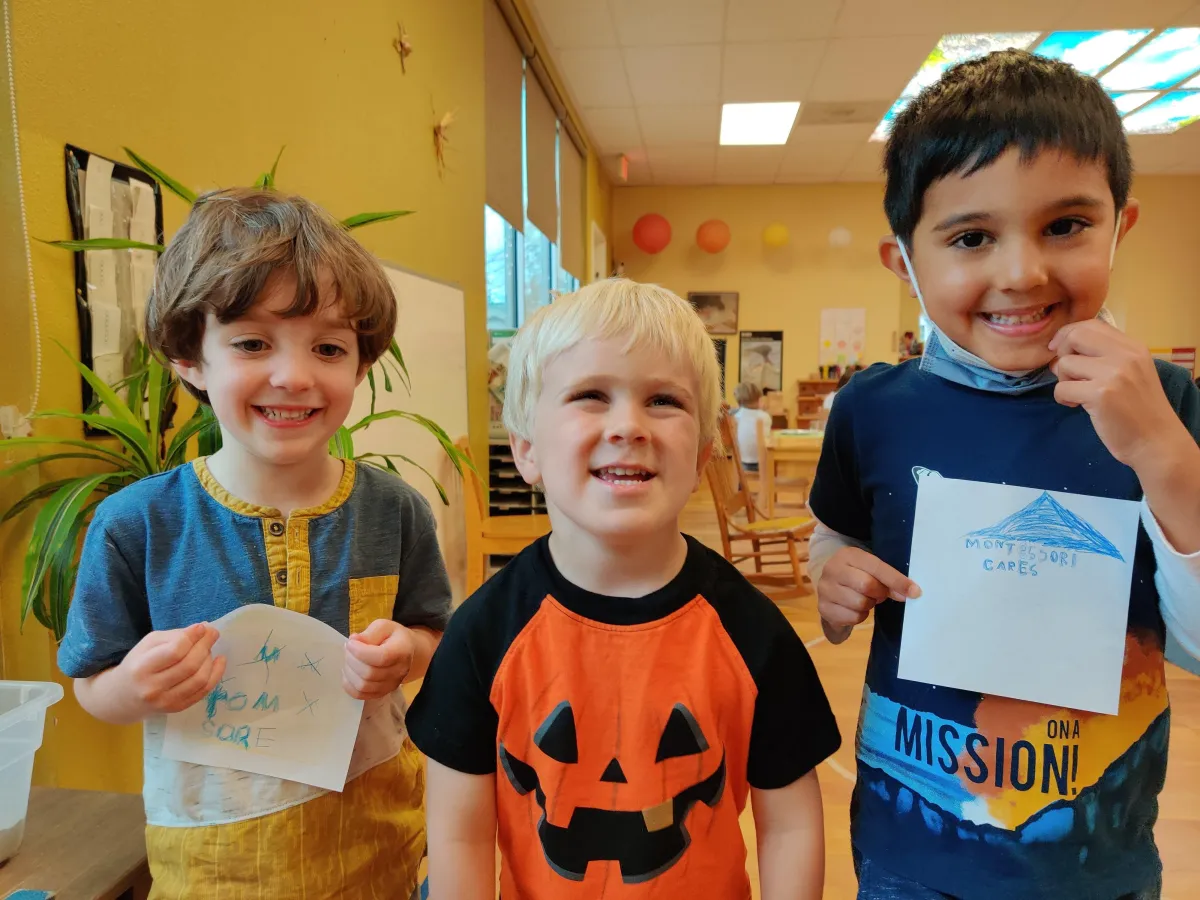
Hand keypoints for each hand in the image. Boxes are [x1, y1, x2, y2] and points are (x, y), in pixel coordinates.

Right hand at [116, 622, 225, 715]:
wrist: (124, 697)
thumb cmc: (138, 664)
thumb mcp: (148, 644)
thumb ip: (175, 636)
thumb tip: (203, 628)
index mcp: (142, 668)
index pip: (174, 651)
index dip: (192, 637)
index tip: (202, 628)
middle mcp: (153, 688)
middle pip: (190, 665)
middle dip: (205, 646)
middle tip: (212, 633)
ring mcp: (166, 701)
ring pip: (200, 679)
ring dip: (210, 659)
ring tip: (209, 649)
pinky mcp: (177, 708)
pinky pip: (203, 691)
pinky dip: (216, 674)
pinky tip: (219, 661)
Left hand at [343, 619, 415, 699]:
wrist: (406, 652)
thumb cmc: (393, 637)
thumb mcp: (384, 626)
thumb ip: (369, 633)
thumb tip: (354, 641)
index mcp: (402, 651)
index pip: (381, 657)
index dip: (360, 651)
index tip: (351, 642)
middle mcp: (399, 671)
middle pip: (369, 673)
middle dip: (352, 660)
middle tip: (348, 649)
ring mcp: (391, 685)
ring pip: (363, 686)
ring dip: (349, 672)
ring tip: (349, 659)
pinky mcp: (382, 693)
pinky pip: (360, 695)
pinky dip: (349, 685)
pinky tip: (350, 672)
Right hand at [817, 547, 919, 630]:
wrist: (831, 587)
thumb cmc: (857, 575)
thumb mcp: (871, 570)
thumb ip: (889, 579)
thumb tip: (911, 592)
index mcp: (848, 555)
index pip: (877, 567)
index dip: (897, 580)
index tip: (915, 592)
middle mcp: (833, 569)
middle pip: (867, 586)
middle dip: (880, 593)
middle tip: (880, 594)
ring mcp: (825, 589)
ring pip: (860, 604)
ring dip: (869, 605)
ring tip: (865, 598)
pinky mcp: (823, 608)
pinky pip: (852, 617)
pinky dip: (859, 616)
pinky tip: (854, 607)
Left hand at [1050, 320, 1189, 471]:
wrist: (1156, 441)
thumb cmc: (1139, 410)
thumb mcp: (1131, 373)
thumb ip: (1105, 356)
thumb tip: (1062, 348)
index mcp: (1133, 347)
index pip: (1092, 324)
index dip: (1068, 334)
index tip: (1059, 349)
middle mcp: (1125, 355)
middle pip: (1075, 336)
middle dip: (1061, 354)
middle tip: (1068, 374)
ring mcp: (1113, 374)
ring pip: (1065, 364)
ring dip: (1063, 380)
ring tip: (1077, 394)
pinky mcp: (1100, 394)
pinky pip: (1062, 388)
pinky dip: (1062, 398)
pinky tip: (1075, 405)